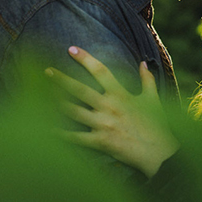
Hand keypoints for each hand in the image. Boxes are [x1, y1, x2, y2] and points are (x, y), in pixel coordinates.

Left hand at [46, 47, 179, 177]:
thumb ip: (146, 80)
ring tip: (41, 96)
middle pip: (79, 89)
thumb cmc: (158, 125)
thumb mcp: (153, 99)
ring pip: (73, 111)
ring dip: (56, 103)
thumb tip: (143, 63)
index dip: (85, 58)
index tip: (71, 49)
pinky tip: (46, 130)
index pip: (100, 70)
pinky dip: (60, 134)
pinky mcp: (100, 141)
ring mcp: (103, 124)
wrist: (161, 152)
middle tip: (47, 71)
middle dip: (61, 79)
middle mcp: (108, 106)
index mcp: (120, 94)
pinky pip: (75, 137)